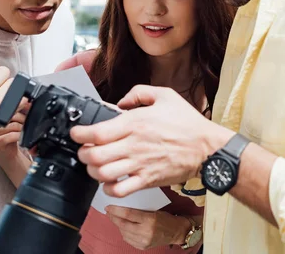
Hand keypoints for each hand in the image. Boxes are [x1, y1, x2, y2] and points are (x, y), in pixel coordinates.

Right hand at [0, 109, 31, 186]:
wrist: (7, 155)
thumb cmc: (11, 138)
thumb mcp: (16, 124)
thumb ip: (20, 113)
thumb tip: (29, 103)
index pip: (9, 108)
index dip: (21, 108)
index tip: (28, 109)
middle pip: (12, 116)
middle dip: (24, 119)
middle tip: (29, 123)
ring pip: (12, 126)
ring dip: (23, 128)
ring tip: (26, 131)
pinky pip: (10, 136)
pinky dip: (19, 136)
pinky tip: (22, 138)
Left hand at [70, 85, 232, 197]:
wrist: (207, 148)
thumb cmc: (189, 124)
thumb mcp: (165, 95)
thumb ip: (139, 93)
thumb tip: (121, 101)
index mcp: (135, 123)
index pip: (96, 132)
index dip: (79, 134)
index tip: (77, 133)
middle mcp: (134, 145)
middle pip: (93, 155)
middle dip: (83, 154)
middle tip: (85, 150)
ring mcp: (139, 164)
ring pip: (102, 174)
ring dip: (93, 171)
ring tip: (96, 166)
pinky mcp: (147, 180)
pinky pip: (119, 190)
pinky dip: (109, 189)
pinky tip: (111, 182)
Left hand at [105, 206, 190, 249]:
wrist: (176, 231)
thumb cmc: (166, 218)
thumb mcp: (154, 210)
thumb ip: (139, 210)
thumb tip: (122, 207)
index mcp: (150, 219)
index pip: (128, 214)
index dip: (116, 210)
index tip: (108, 207)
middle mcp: (146, 231)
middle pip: (123, 224)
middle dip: (113, 217)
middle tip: (109, 212)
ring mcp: (143, 241)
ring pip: (123, 232)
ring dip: (118, 225)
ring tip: (116, 218)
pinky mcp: (142, 247)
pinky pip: (128, 239)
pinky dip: (124, 232)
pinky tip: (124, 227)